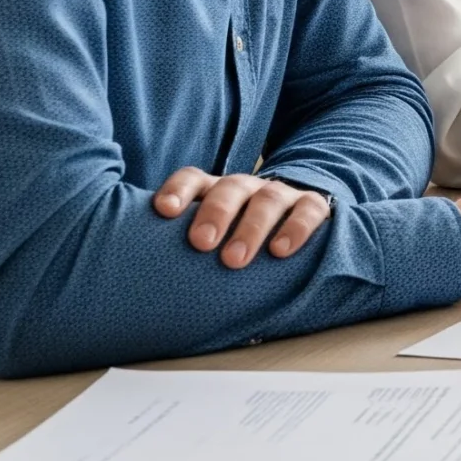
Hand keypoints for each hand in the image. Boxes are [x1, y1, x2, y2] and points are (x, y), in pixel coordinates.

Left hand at [153, 167, 330, 268]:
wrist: (297, 224)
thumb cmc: (237, 241)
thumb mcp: (212, 238)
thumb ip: (183, 248)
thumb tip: (148, 282)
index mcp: (215, 191)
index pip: (194, 179)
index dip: (178, 190)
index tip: (164, 211)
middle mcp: (247, 188)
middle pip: (230, 188)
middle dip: (215, 213)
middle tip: (201, 243)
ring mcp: (282, 195)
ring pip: (268, 199)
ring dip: (251, 227)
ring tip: (235, 259)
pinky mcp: (313, 206)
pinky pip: (308, 210)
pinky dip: (295, 228)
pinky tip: (280, 251)